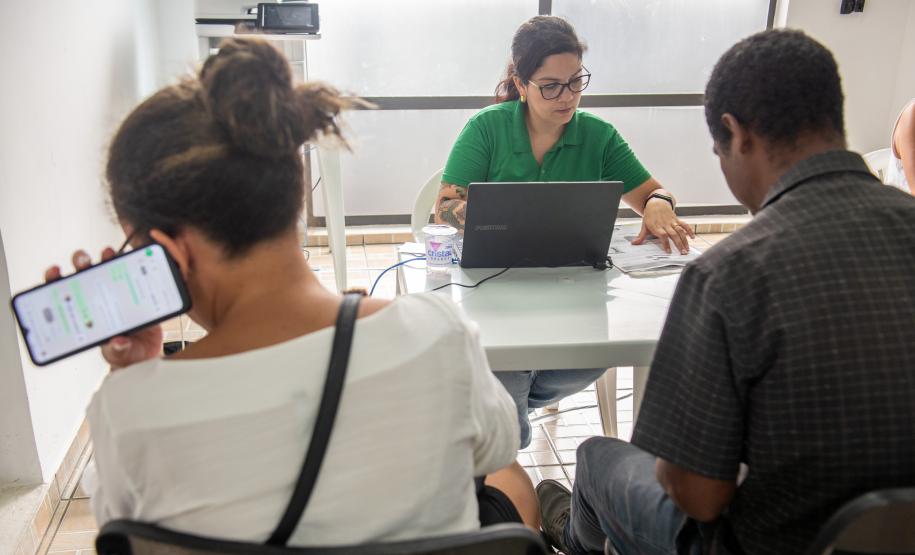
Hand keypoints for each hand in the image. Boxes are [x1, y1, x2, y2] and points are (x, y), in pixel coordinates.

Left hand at [44, 248, 163, 369]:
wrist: (147, 351)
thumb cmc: (125, 353)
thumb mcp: (118, 354)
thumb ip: (118, 350)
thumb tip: (118, 342)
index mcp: (85, 314)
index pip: (64, 293)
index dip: (55, 281)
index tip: (54, 272)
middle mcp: (97, 299)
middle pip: (83, 274)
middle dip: (80, 263)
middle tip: (84, 262)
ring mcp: (115, 292)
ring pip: (105, 268)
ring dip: (104, 258)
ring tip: (108, 254)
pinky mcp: (134, 290)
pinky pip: (130, 273)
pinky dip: (129, 263)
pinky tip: (130, 259)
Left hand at [631, 198, 695, 254]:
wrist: (657, 203)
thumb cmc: (650, 216)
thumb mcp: (644, 226)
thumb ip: (641, 236)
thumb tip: (634, 243)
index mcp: (657, 227)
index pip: (663, 236)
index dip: (666, 243)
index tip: (668, 252)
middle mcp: (665, 225)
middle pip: (674, 235)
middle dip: (679, 244)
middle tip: (682, 253)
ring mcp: (672, 222)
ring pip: (680, 231)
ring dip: (685, 240)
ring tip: (687, 249)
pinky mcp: (677, 220)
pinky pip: (684, 225)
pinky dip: (689, 230)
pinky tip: (692, 237)